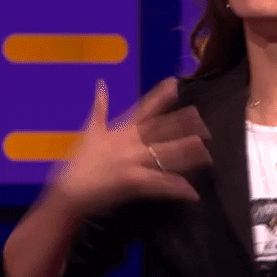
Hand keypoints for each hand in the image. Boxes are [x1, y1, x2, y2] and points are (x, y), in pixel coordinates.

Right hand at [46, 77, 212, 217]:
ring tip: (208, 156)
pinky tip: (192, 194)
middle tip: (205, 125)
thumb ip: (99, 107)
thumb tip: (101, 83)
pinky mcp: (133, 182)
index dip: (160, 95)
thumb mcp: (90, 132)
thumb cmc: (79, 162)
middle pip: (162, 131)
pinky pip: (160, 185)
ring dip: (186, 156)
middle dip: (183, 127)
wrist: (68, 192)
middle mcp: (130, 143)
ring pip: (165, 156)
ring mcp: (132, 162)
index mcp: (122, 130)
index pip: (144, 108)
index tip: (175, 82)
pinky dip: (176, 189)